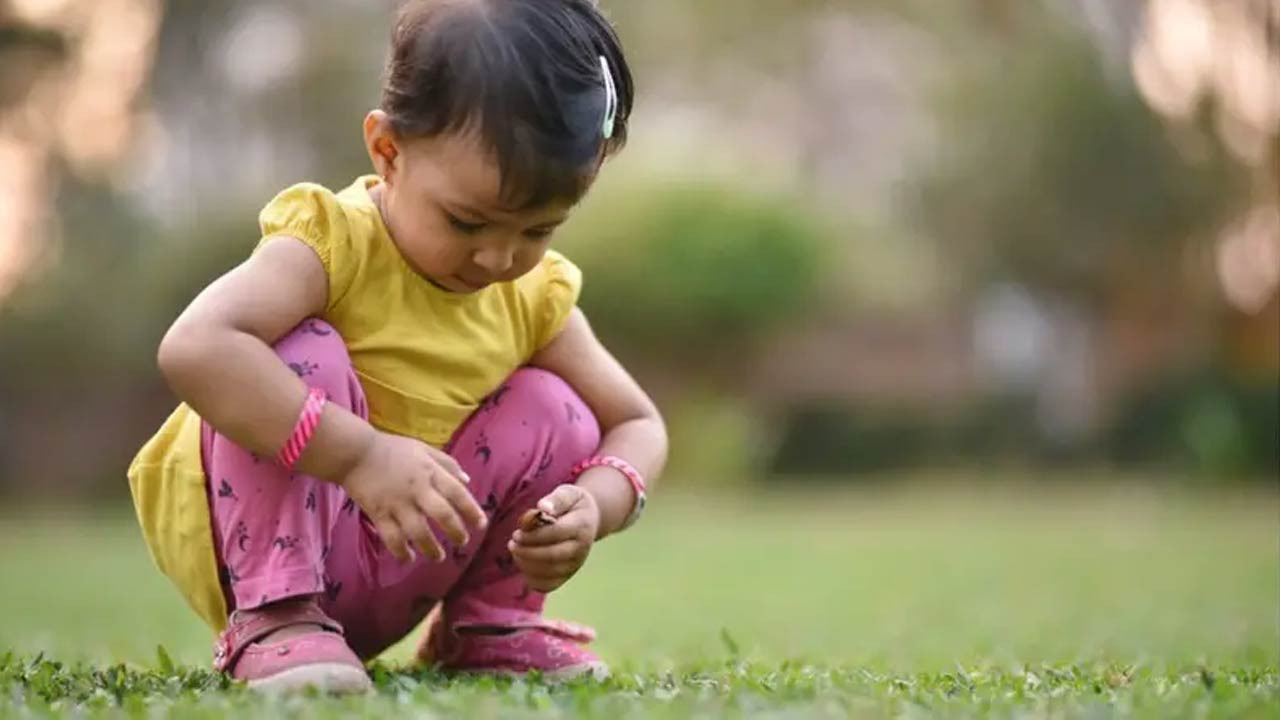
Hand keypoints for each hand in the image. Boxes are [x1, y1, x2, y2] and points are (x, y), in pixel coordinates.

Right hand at [341, 430, 486, 562]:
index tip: (481, 525)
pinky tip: (408, 558)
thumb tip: (468, 480)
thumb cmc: (392, 449)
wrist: (356, 453)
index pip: (457, 493)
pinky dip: (401, 551)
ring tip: (438, 557)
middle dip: (456, 532)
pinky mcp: (379, 514)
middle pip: (442, 515)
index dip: (472, 510)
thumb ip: (447, 463)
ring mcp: (397, 503)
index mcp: (430, 472)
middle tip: (463, 542)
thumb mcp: (424, 449)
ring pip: (418, 532)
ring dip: (431, 548)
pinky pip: (392, 538)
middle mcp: (417, 490)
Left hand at [509, 485, 599, 592]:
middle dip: (528, 551)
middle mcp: (582, 548)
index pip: (556, 533)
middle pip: (553, 556)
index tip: (517, 532)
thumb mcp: (568, 493)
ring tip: (515, 551)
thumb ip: (555, 499)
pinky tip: (523, 563)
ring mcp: (576, 564)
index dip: (534, 535)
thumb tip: (542, 508)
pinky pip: (548, 585)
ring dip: (526, 564)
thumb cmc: (573, 504)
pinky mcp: (568, 575)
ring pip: (549, 572)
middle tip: (512, 543)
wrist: (589, 520)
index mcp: (582, 526)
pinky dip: (531, 578)